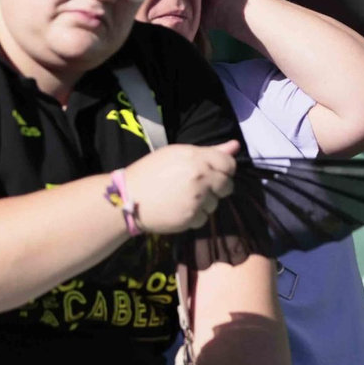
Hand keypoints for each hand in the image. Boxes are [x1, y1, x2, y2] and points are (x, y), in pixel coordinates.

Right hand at [123, 140, 239, 233]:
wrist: (127, 197)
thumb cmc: (151, 172)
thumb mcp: (177, 154)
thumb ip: (210, 151)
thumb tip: (236, 146)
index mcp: (196, 157)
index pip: (229, 164)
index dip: (225, 169)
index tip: (215, 173)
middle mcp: (200, 176)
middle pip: (227, 185)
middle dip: (218, 188)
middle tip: (199, 188)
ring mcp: (197, 198)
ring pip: (216, 203)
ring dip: (205, 203)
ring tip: (184, 199)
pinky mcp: (191, 217)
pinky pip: (204, 218)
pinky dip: (195, 217)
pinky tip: (179, 210)